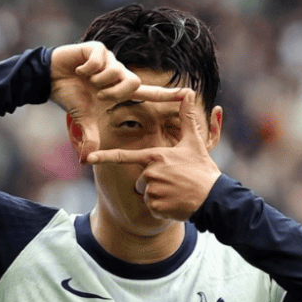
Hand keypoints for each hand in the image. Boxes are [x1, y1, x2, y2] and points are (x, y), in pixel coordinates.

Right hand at [50, 42, 179, 162]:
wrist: (49, 77)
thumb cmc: (70, 96)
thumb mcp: (83, 119)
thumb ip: (90, 137)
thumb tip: (85, 160)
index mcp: (120, 89)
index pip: (148, 93)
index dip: (167, 95)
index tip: (188, 94)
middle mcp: (118, 73)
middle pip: (133, 82)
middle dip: (114, 93)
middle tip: (98, 96)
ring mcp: (109, 59)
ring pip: (116, 71)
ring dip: (99, 80)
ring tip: (86, 80)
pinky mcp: (97, 49)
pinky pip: (100, 59)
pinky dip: (88, 68)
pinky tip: (79, 70)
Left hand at [86, 90, 221, 220]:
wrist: (213, 197)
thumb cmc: (202, 169)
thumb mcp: (195, 142)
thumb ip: (187, 118)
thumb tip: (189, 92)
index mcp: (155, 156)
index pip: (124, 156)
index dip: (104, 157)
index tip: (87, 158)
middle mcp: (150, 173)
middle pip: (140, 180)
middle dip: (153, 183)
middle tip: (174, 182)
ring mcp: (152, 191)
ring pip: (145, 194)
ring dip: (158, 196)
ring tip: (176, 192)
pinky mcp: (156, 207)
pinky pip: (151, 208)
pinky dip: (162, 208)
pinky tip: (175, 203)